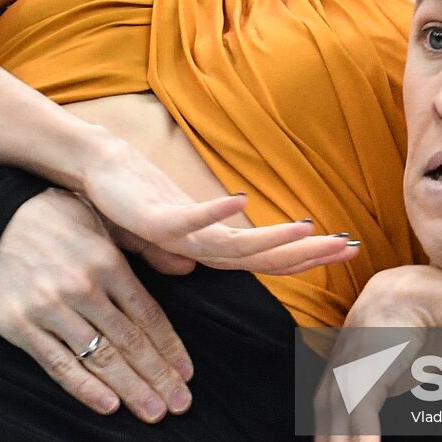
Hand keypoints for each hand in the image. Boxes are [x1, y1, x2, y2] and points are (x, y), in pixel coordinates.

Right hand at [0, 188, 194, 421]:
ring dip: (130, 389)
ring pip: (99, 357)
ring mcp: (49, 307)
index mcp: (106, 262)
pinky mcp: (19, 325)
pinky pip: (57, 363)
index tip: (187, 374)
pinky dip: (84, 388)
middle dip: (158, 376)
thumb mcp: (105, 222)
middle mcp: (81, 286)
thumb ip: (145, 246)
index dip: (169, 348)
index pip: (147, 315)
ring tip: (153, 412)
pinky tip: (109, 406)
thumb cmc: (58, 222)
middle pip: (128, 341)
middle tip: (180, 405)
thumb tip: (188, 267)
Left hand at [80, 134, 357, 274]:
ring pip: (233, 245)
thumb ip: (177, 247)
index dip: (304, 257)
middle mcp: (197, 247)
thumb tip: (188, 267)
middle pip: (261, 257)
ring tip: (310, 231)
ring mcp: (178, 235)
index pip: (264, 257)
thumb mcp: (164, 223)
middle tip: (348, 248)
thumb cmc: (128, 197)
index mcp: (205, 247)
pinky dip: (215, 211)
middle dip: (306, 254)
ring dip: (274, 238)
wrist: (92, 174)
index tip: (344, 247)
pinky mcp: (156, 218)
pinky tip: (243, 200)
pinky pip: (189, 218)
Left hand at [307, 267, 436, 441]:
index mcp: (341, 373)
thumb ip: (380, 393)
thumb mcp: (396, 371)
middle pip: (325, 438)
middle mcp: (336, 374)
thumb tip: (372, 422)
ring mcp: (348, 372)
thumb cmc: (423, 330)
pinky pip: (364, 422)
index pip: (326, 430)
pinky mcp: (368, 371)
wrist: (435, 295)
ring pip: (339, 436)